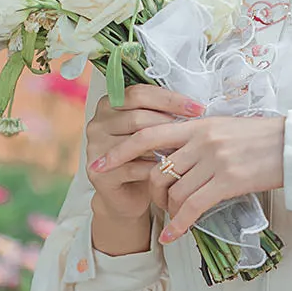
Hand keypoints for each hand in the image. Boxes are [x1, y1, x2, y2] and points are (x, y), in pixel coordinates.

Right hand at [85, 83, 206, 223]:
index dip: (170, 99)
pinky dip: (154, 169)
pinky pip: (132, 167)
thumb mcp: (152, 131)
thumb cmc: (144, 160)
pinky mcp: (99, 172)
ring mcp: (94, 147)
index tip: (197, 108)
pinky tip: (172, 171)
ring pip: (135, 141)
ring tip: (186, 150)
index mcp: (109, 104)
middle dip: (170, 123)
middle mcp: (97, 123)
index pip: (139, 93)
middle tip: (195, 132)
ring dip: (164, 146)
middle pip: (137, 117)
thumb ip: (160, 114)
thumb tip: (192, 104)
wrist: (127, 196)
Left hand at [89, 113, 285, 242]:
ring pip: (173, 190)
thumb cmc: (265, 140)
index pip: (148, 132)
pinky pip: (192, 207)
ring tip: (172, 219)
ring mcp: (213, 160)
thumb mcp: (227, 129)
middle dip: (144, 185)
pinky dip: (179, 225)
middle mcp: (201, 139)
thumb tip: (180, 155)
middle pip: (156, 167)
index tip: (101, 162)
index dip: (121, 149)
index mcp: (198, 124)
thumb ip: (200, 139)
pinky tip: (173, 237)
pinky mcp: (227, 181)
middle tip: (138, 195)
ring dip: (168, 210)